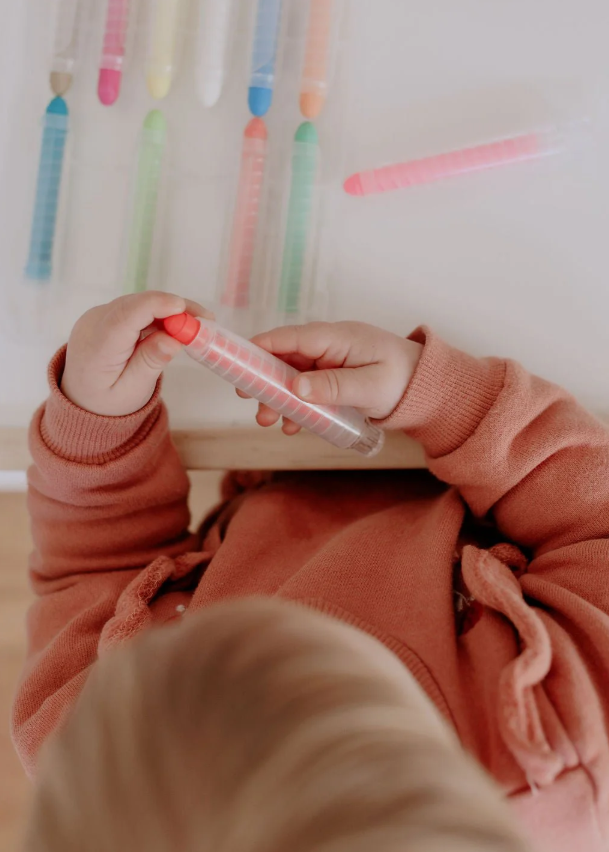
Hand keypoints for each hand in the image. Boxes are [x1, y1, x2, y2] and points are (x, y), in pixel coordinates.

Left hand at [61, 292, 211, 416]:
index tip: (187, 310)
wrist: (81, 400)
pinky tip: (177, 325)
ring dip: (169, 310)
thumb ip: (150, 363)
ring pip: (139, 303)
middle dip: (173, 308)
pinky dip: (158, 313)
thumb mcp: (132, 391)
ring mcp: (98, 316)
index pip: (127, 315)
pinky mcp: (106, 315)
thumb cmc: (108, 401)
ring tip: (197, 324)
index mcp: (97, 347)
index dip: (158, 306)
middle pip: (137, 304)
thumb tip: (173, 339)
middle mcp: (93, 324)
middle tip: (206, 321)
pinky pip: (135, 307)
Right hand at [239, 322, 422, 434]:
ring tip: (269, 422)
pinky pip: (306, 389)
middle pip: (285, 357)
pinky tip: (292, 425)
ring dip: (277, 397)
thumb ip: (333, 386)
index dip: (261, 348)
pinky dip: (296, 406)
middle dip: (265, 380)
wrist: (427, 388)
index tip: (238, 363)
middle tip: (250, 403)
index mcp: (338, 338)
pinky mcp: (333, 378)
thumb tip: (296, 387)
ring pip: (292, 376)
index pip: (291, 337)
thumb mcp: (370, 387)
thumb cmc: (403, 381)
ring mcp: (330, 362)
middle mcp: (329, 345)